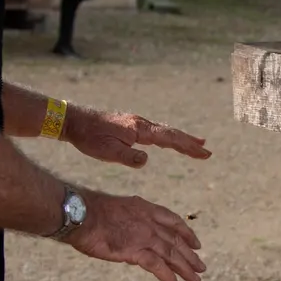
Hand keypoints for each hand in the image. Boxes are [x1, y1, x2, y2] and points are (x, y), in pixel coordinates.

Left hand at [64, 105, 210, 167]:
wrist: (74, 120)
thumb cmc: (89, 137)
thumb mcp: (108, 152)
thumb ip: (129, 157)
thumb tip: (147, 160)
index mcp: (139, 130)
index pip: (169, 139)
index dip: (188, 147)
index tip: (204, 153)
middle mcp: (141, 124)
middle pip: (171, 133)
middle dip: (190, 143)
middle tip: (207, 151)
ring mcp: (136, 123)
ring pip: (164, 131)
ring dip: (181, 138)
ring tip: (196, 143)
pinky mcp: (130, 125)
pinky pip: (155, 131)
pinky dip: (167, 136)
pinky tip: (167, 140)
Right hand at [65, 191, 204, 280]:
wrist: (80, 213)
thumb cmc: (90, 211)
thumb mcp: (118, 210)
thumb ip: (132, 220)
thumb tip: (135, 232)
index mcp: (146, 208)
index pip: (173, 221)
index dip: (187, 233)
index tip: (196, 243)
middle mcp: (149, 221)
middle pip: (176, 240)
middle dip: (190, 255)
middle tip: (201, 266)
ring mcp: (144, 236)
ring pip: (171, 254)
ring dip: (186, 268)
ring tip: (196, 279)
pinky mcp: (135, 250)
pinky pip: (157, 266)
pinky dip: (168, 276)